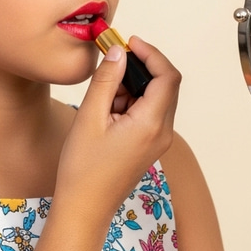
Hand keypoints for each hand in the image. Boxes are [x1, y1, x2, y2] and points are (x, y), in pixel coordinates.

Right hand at [55, 37, 180, 221]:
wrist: (85, 207)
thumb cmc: (83, 169)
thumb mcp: (89, 117)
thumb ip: (105, 80)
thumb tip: (117, 52)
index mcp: (151, 124)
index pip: (167, 76)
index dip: (151, 54)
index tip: (129, 43)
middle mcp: (162, 132)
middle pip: (165, 85)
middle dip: (139, 69)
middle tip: (111, 67)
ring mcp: (158, 141)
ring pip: (155, 98)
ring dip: (132, 87)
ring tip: (103, 98)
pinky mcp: (149, 145)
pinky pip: (148, 113)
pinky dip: (131, 103)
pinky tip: (106, 112)